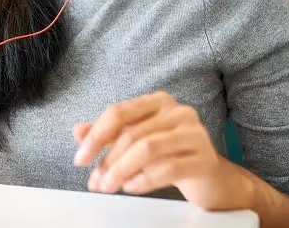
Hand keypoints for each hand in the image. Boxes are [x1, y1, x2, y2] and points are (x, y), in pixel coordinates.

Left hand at [73, 91, 229, 208]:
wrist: (210, 178)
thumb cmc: (170, 155)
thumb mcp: (135, 141)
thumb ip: (107, 134)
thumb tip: (78, 131)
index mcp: (158, 101)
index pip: (118, 112)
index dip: (95, 136)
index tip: (80, 159)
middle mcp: (178, 111)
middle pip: (132, 133)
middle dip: (108, 160)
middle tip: (96, 182)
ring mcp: (194, 133)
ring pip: (148, 149)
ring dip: (122, 171)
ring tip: (109, 186)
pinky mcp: (204, 158)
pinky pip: (168, 168)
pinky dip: (144, 180)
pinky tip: (131, 187)